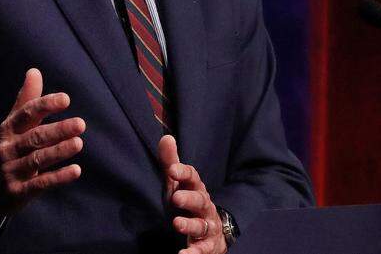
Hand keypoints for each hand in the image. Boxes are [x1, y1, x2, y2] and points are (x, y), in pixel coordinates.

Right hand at [0, 68, 84, 234]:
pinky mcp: (18, 192)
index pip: (26, 114)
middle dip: (57, 130)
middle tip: (81, 124)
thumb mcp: (12, 126)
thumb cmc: (6, 150)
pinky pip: (39, 184)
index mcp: (9, 130)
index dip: (45, 106)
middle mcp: (9, 149)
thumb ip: (27, 101)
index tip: (65, 99)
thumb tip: (34, 71)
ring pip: (37, 159)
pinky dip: (57, 177)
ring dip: (58, 152)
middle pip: (34, 137)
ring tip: (79, 143)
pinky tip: (76, 171)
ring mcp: (12, 171)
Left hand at [158, 134, 225, 253]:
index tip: (171, 169)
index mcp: (196, 189)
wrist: (214, 232)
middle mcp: (205, 206)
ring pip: (201, 224)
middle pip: (200, 199)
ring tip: (177, 223)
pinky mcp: (208, 245)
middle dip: (189, 198)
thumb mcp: (178, 185)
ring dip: (190, 223)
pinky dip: (194, 253)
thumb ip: (171, 163)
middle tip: (175, 197)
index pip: (193, 178)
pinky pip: (202, 249)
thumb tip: (166, 137)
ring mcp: (208, 225)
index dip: (183, 172)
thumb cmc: (189, 204)